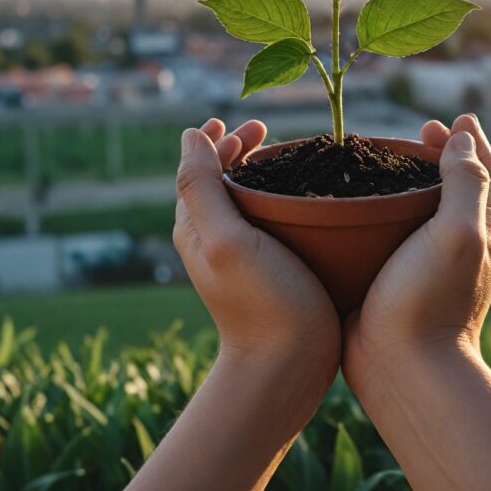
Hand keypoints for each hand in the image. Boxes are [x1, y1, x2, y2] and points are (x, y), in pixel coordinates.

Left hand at [174, 118, 339, 372]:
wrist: (287, 366)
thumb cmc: (261, 301)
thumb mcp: (226, 238)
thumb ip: (201, 186)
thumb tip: (189, 136)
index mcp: (196, 225)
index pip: (198, 169)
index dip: (218, 141)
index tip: (246, 124)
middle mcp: (213, 238)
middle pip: (219, 180)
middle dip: (238, 151)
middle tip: (266, 131)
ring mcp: (240, 256)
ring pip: (244, 200)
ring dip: (258, 171)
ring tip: (282, 156)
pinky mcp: (268, 270)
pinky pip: (266, 222)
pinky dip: (277, 198)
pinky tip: (301, 199)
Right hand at [343, 113, 490, 390]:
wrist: (402, 366)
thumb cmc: (431, 299)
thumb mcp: (459, 232)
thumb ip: (466, 180)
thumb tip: (464, 135)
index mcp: (487, 225)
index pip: (485, 168)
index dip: (468, 139)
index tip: (445, 119)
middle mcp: (465, 241)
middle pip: (460, 184)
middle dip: (444, 154)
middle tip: (420, 133)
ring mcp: (433, 260)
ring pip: (427, 207)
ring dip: (414, 180)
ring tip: (391, 161)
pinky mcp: (402, 275)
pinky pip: (400, 232)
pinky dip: (389, 209)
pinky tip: (363, 206)